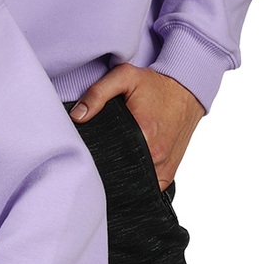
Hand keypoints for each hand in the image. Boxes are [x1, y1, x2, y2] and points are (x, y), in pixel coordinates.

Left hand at [71, 64, 204, 188]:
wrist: (186, 92)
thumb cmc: (154, 85)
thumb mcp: (124, 77)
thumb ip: (98, 93)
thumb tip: (77, 116)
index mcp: (143, 134)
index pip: (108, 159)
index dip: (93, 157)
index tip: (85, 152)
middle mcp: (156, 156)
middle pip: (119, 173)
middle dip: (104, 169)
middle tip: (94, 158)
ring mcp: (164, 168)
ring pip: (134, 184)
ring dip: (120, 178)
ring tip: (109, 165)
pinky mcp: (169, 174)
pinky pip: (148, 187)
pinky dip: (136, 183)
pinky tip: (125, 171)